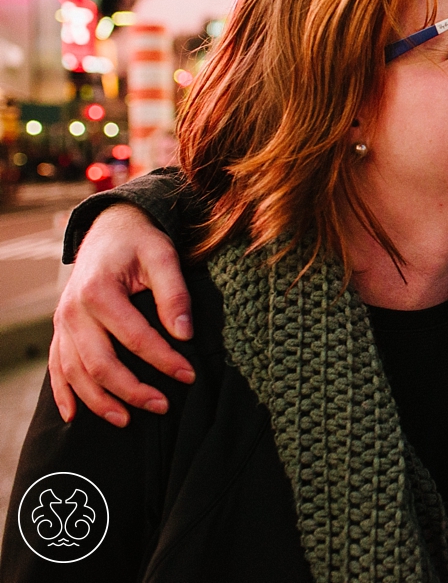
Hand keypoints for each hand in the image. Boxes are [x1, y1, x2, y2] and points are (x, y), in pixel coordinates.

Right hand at [50, 205, 194, 426]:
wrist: (109, 229)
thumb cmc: (140, 242)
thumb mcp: (163, 256)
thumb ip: (174, 293)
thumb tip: (185, 333)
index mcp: (98, 291)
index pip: (135, 337)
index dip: (163, 360)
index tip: (189, 375)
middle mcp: (73, 311)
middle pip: (100, 363)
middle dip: (132, 390)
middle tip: (163, 406)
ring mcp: (62, 323)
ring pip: (75, 373)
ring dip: (99, 401)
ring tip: (127, 420)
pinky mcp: (60, 331)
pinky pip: (56, 368)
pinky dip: (64, 394)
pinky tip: (74, 416)